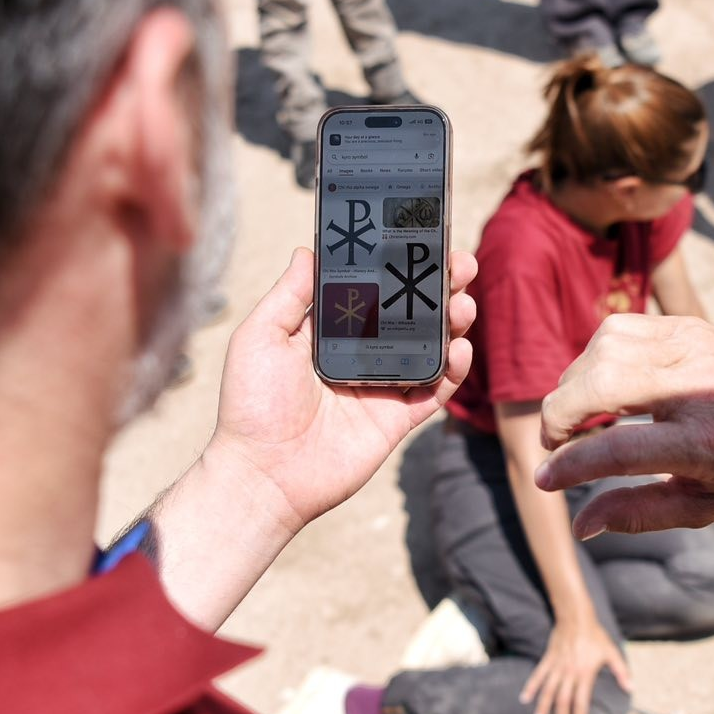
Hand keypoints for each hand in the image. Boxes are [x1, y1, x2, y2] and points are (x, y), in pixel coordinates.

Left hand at [204, 245, 477, 534]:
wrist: (264, 474)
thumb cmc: (251, 405)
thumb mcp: (261, 337)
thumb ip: (289, 295)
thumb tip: (308, 250)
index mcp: (329, 332)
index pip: (372, 289)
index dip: (397, 265)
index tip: (419, 239)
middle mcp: (360, 355)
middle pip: (409, 313)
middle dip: (438, 286)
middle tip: (459, 264)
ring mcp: (382, 386)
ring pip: (430, 347)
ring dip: (452, 322)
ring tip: (462, 303)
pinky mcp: (397, 419)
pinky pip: (435, 391)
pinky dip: (453, 370)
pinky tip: (459, 349)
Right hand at [521, 614, 632, 713]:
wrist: (576, 618)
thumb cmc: (596, 636)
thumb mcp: (612, 652)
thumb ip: (621, 671)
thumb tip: (631, 688)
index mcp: (585, 674)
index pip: (581, 701)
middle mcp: (569, 673)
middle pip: (563, 700)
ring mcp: (557, 667)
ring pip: (548, 691)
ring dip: (543, 707)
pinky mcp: (548, 659)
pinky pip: (538, 676)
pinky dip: (531, 687)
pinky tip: (524, 699)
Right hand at [533, 315, 713, 537]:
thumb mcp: (704, 506)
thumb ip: (640, 514)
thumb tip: (579, 524)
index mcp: (706, 444)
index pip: (620, 449)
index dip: (571, 465)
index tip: (545, 479)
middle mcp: (697, 388)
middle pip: (600, 385)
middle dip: (558, 416)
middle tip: (556, 444)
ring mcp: (689, 347)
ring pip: (601, 351)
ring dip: (573, 386)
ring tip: (579, 417)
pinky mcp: (682, 324)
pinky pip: (615, 331)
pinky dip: (593, 360)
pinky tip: (601, 385)